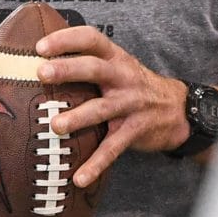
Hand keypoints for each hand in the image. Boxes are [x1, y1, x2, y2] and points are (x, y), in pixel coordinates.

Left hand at [35, 27, 187, 187]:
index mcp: (115, 57)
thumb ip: (89, 60)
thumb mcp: (117, 65)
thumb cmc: (133, 85)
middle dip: (68, 69)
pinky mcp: (134, 130)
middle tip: (42, 73)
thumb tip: (41, 60)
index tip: (40, 46)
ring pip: (102, 109)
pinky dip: (96, 164)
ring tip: (55, 126)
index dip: (66, 39)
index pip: (91, 39)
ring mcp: (130, 104)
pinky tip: (79, 178)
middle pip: (94, 69)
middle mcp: (123, 76)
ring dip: (78, 117)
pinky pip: (113, 148)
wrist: (177, 109)